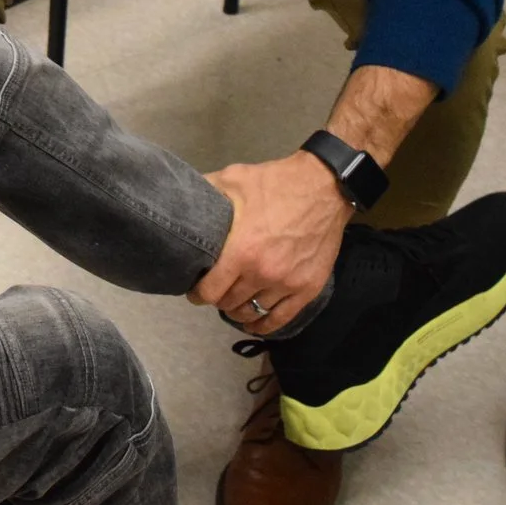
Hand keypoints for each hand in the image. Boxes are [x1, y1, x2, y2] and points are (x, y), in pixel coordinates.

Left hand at [189, 151, 350, 332]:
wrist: (324, 186)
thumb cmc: (276, 183)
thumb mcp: (234, 178)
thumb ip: (207, 190)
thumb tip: (181, 197)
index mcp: (241, 252)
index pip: (210, 291)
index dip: (198, 294)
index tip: (195, 290)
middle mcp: (263, 274)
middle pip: (230, 303)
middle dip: (219, 299)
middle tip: (218, 289)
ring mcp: (287, 284)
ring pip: (253, 312)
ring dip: (240, 310)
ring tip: (234, 301)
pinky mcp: (308, 288)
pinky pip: (282, 318)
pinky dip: (265, 325)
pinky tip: (255, 323)